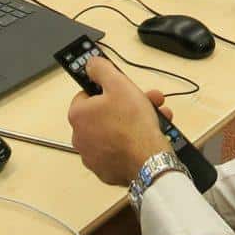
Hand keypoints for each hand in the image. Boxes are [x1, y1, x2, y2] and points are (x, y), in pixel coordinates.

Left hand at [66, 56, 172, 186]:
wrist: (149, 161)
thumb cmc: (133, 125)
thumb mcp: (119, 84)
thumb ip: (101, 70)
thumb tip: (91, 65)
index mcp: (78, 115)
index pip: (87, 94)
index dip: (107, 89)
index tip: (119, 88)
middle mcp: (80, 137)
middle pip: (104, 113)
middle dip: (128, 104)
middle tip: (146, 100)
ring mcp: (93, 156)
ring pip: (114, 131)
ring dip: (134, 121)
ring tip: (156, 117)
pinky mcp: (107, 169)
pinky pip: (119, 150)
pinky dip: (132, 142)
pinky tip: (148, 136)